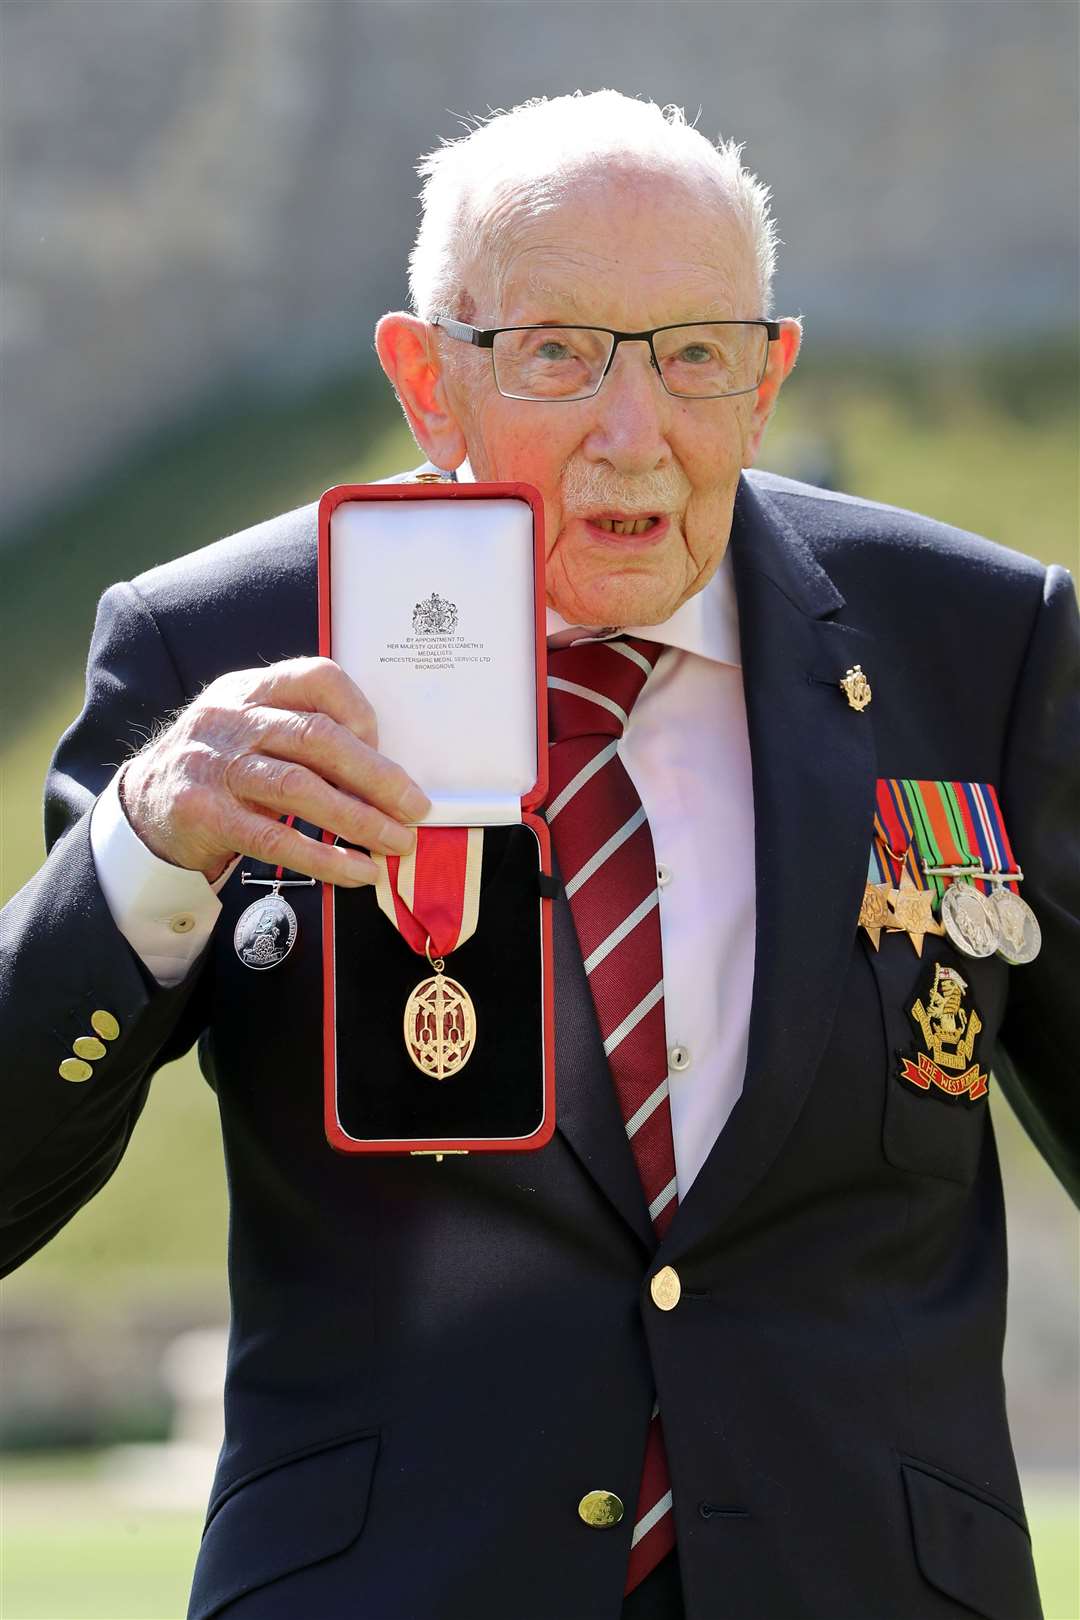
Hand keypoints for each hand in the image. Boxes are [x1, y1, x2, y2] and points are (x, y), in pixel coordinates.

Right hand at [119, 657, 429, 885]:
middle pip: (318, 738)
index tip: (386, 748)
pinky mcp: (204, 813)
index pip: (317, 678)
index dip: (360, 711)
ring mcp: (215, 765)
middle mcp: (232, 719)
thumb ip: (305, 735)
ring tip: (397, 843)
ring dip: (359, 820)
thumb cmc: (220, 768)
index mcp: (252, 689)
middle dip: (377, 776)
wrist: (143, 807)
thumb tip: (387, 774)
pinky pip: (275, 837)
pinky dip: (324, 856)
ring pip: (300, 788)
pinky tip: (357, 871)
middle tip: (415, 808)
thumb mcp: (253, 731)